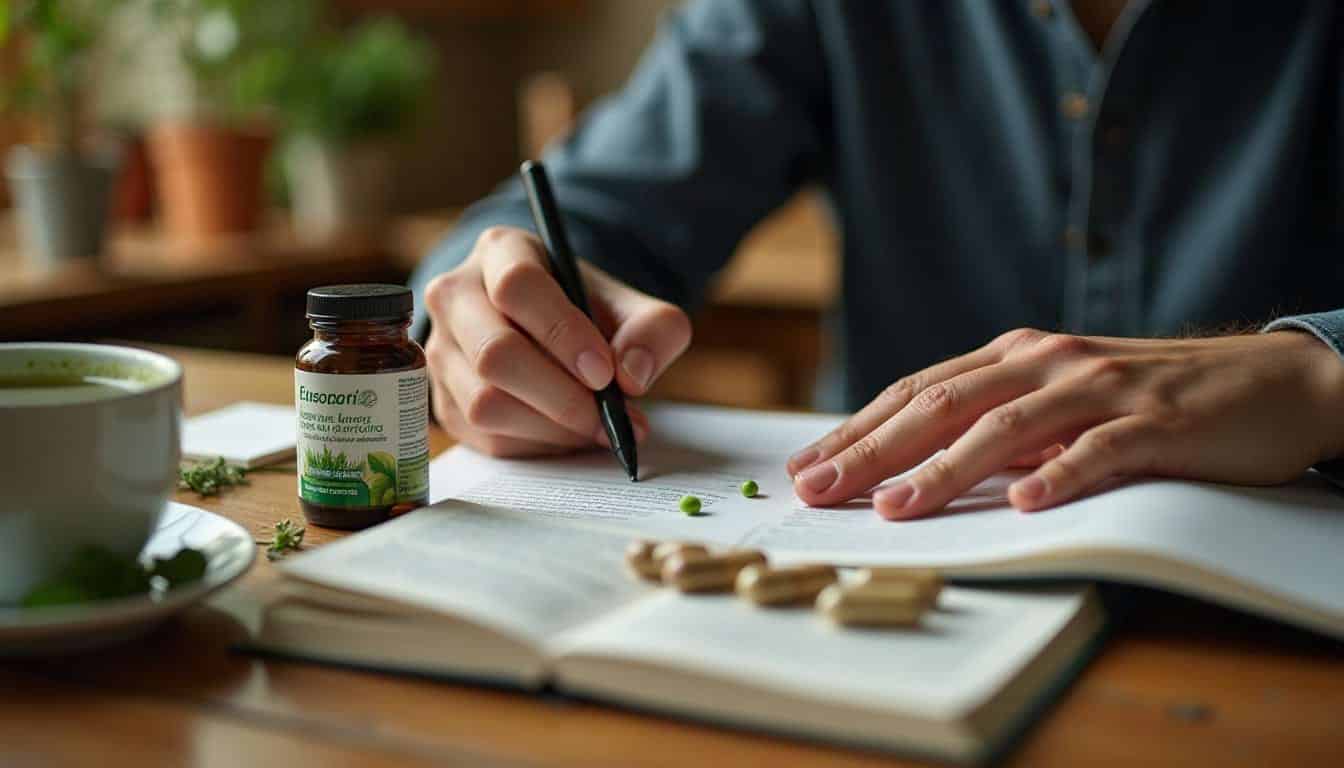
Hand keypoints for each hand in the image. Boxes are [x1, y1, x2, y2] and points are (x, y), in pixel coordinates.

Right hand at [423, 226, 691, 456]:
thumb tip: (631, 376)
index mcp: (500, 251)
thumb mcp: (632, 307)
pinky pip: (486, 437)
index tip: (604, 372)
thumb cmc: (589, 313)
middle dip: (560, 396)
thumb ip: (653, 331)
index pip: (517, 286)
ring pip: (485, 403)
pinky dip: (537, 445)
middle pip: (494, 353)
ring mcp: (441, 350)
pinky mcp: (443, 400)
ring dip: (551, 428)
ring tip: (596, 427)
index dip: (562, 334)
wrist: (552, 330)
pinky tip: (569, 433)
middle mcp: (455, 295)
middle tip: (608, 417)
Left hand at [788, 328, 1343, 518]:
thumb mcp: (1057, 399)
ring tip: (896, 507)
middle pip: (942, 405)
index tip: (805, 468)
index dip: (857, 429)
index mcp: (1014, 357)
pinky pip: (1100, 448)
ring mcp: (1100, 389)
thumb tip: (910, 464)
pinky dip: (1060, 473)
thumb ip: (996, 420)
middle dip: (872, 449)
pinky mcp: (1156, 421)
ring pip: (1007, 425)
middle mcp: (1046, 362)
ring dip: (946, 468)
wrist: (1266, 381)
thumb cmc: (1145, 398)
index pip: (917, 392)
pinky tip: (1025, 502)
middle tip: (818, 489)